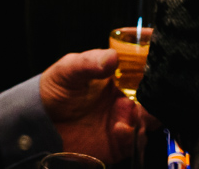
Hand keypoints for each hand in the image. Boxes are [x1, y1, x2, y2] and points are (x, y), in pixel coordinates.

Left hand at [39, 49, 149, 163]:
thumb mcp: (69, 69)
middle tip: (144, 94)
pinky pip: (137, 140)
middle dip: (156, 94)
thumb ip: (89, 62)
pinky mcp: (121, 141)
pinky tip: (119, 128)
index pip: (146, 66)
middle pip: (155, 93)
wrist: (41, 123)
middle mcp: (127, 95)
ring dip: (146, 115)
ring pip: (152, 116)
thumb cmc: (55, 89)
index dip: (155, 63)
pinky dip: (132, 135)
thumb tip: (112, 57)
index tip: (157, 62)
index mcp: (120, 74)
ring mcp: (125, 118)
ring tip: (127, 112)